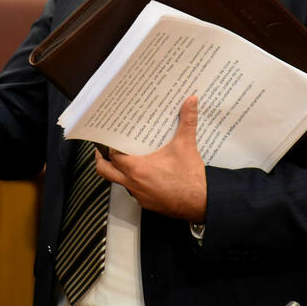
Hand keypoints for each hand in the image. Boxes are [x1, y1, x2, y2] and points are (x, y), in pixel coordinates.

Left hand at [95, 95, 206, 220]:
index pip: (111, 155)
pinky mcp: (148, 204)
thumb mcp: (186, 145)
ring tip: (125, 158)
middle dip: (102, 160)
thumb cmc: (192, 178)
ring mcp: (140, 196)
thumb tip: (191, 101)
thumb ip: (186, 121)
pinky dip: (134, 182)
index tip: (109, 138)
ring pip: (120, 182)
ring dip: (119, 172)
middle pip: (105, 172)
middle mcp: (134, 184)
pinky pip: (134, 192)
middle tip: (104, 150)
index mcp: (137, 168)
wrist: (205, 202)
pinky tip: (144, 173)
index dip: (108, 146)